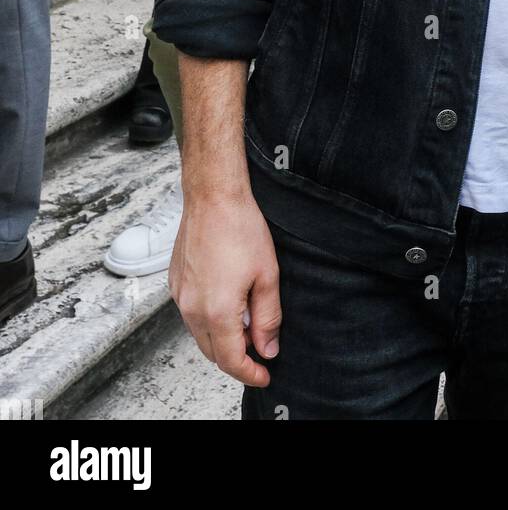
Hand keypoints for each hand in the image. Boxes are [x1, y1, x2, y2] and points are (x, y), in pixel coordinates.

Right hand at [169, 192, 281, 386]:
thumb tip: (267, 348)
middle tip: (260, 348)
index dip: (250, 373)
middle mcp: (192, 309)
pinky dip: (208, 319)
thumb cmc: (240, 228)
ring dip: (222, 338)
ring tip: (246, 321)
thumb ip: (267, 318)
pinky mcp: (175, 283)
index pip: (231, 361)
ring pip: (200, 335)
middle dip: (237, 358)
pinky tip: (227, 301)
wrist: (213, 196)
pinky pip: (190, 314)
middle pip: (213, 353)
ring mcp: (179, 296)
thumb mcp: (267, 275)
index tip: (264, 374)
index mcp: (216, 311)